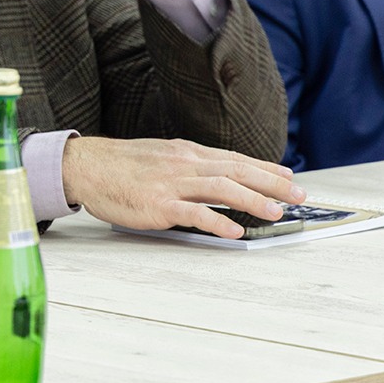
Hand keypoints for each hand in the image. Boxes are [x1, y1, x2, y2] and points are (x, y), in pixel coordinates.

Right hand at [61, 136, 305, 239]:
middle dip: (271, 183)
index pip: (234, 158)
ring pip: (221, 187)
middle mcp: (184, 164)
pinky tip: (235, 229)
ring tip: (276, 212)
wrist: (85, 166)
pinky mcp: (158, 204)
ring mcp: (172, 183)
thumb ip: (187, 166)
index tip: (287, 176)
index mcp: (186, 153)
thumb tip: (214, 177)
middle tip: (298, 195)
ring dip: (252, 199)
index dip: (264, 168)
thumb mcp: (159, 156)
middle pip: (236, 170)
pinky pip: (193, 212)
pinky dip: (217, 220)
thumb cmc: (119, 165)